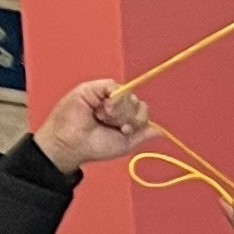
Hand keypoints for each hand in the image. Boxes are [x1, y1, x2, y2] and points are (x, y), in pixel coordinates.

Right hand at [33, 79, 152, 173]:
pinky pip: (114, 87)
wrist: (72, 144)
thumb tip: (160, 131)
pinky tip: (102, 111)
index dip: (139, 120)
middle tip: (113, 126)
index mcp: (124, 117)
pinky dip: (112, 101)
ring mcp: (105, 95)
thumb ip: (142, 135)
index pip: (142, 110)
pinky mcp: (95, 88)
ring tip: (102, 118)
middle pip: (137, 102)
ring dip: (118, 112)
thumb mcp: (125, 144)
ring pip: (128, 95)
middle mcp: (116, 104)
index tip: (125, 131)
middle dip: (128, 118)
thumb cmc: (94, 146)